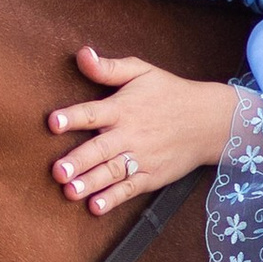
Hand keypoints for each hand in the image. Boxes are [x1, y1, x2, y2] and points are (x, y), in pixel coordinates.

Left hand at [47, 48, 237, 214]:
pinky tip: (96, 207)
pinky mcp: (151, 176)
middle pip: (100, 148)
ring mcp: (141, 157)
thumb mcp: (141, 72)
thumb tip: (81, 54)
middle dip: (79, 160)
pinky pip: (129, 189)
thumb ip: (109, 68)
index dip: (72, 117)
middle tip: (58, 171)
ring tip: (70, 191)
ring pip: (111, 172)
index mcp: (123, 108)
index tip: (53, 122)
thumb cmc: (169, 93)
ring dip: (90, 182)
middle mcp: (130, 134)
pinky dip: (114, 199)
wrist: (208, 121)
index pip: (93, 113)